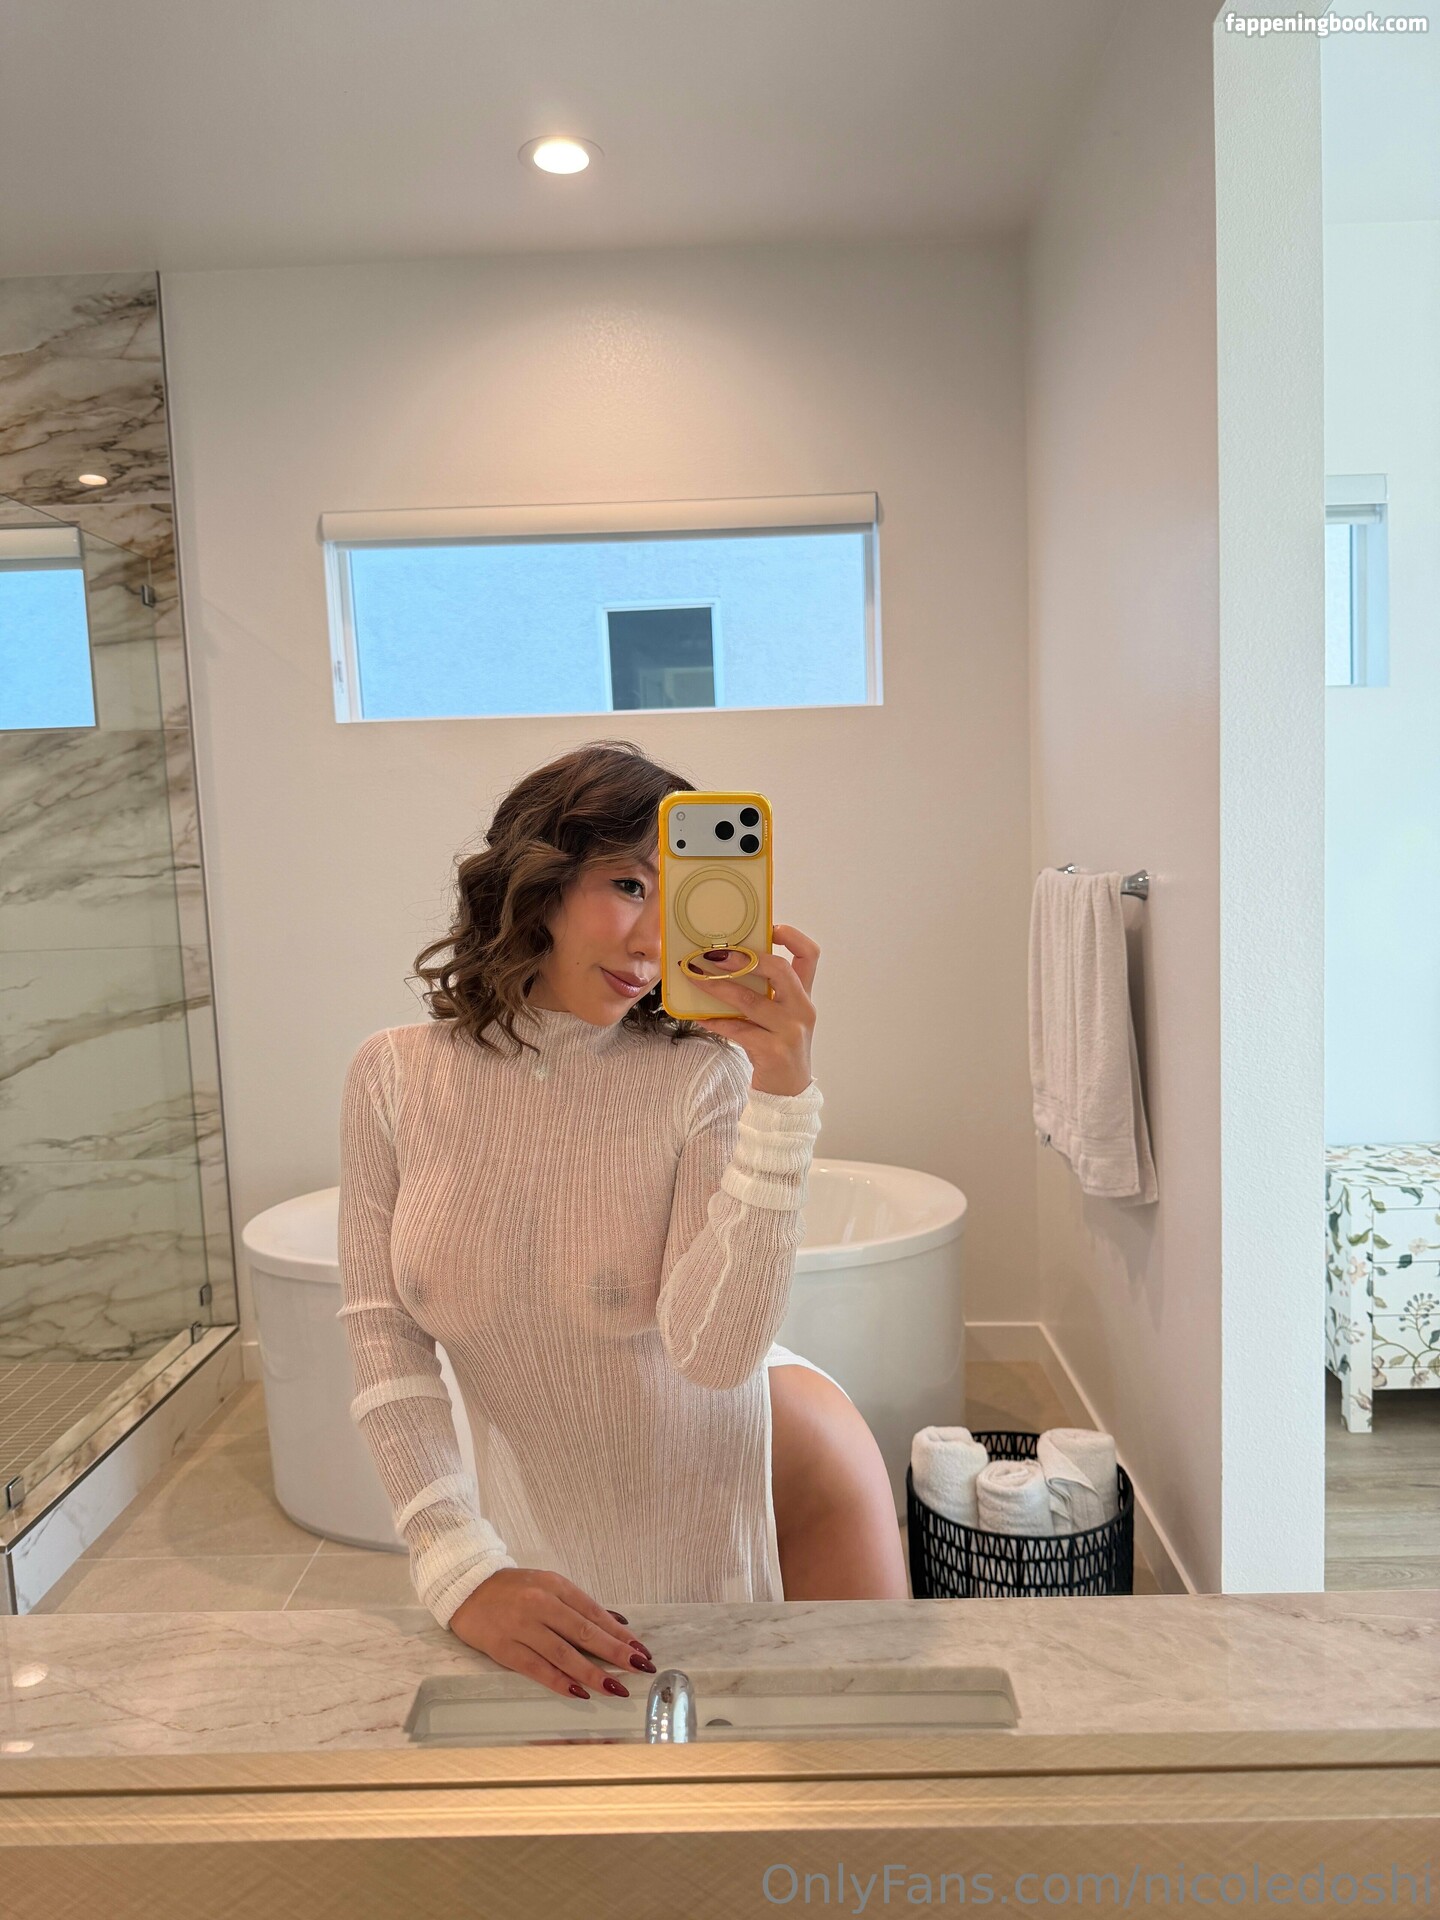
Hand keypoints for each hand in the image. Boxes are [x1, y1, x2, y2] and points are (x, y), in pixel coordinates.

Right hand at [447, 1567, 656, 1697]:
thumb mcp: (548, 1586)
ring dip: (592, 1673)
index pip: (594, 1613)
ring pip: (563, 1653)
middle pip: (583, 1632)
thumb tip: (617, 1623)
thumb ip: (578, 1606)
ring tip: (616, 1688)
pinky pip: (536, 1667)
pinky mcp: (504, 1647)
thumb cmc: (512, 1589)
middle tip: (640, 1668)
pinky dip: (558, 1681)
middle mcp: (541, 1604)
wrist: (466, 1586)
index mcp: (555, 1586)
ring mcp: (522, 1626)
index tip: (641, 1650)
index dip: (619, 1634)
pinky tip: (578, 1692)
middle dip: (615, 1652)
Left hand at [690, 922, 818, 1096]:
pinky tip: (700, 1016)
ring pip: (750, 1000)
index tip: (769, 927)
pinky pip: (737, 1029)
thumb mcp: (781, 1016)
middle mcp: (802, 1009)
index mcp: (804, 996)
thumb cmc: (777, 1046)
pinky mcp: (772, 1050)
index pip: (810, 955)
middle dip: (745, 958)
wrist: (788, 1093)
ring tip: (695, 975)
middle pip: (780, 969)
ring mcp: (790, 1031)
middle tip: (715, 954)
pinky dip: (715, 1021)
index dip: (792, 936)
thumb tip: (727, 961)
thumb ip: (765, 991)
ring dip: (718, 986)